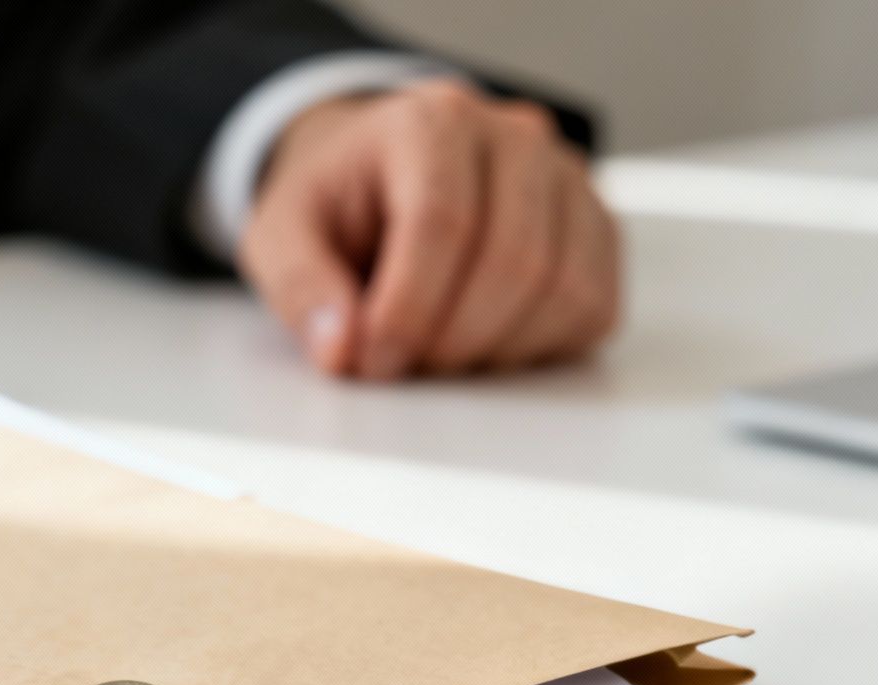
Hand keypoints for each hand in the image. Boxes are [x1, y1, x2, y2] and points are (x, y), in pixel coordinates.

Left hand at [238, 79, 620, 378]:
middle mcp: (515, 138)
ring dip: (493, 351)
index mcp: (431, 123)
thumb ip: (300, 286)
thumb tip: (341, 350)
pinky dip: (536, 349)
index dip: (408, 309)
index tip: (372, 361)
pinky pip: (592, 307)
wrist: (377, 176)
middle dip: (451, 340)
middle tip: (399, 368)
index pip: (442, 221)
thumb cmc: (336, 203)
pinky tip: (480, 345)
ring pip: (564, 288)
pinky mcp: (596, 228)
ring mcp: (567, 180)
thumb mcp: (281, 233)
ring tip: (433, 355)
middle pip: (513, 259)